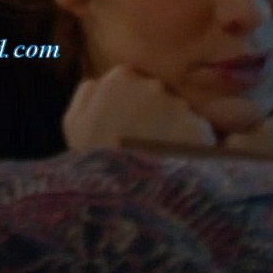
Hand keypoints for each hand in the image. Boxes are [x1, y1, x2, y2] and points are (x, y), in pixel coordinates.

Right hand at [63, 65, 216, 151]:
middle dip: (153, 111)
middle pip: (157, 94)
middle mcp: (152, 85)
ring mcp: (178, 106)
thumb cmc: (92, 157)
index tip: (125, 121)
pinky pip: (196, 133)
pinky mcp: (199, 128)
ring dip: (172, 128)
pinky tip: (176, 163)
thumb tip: (100, 81)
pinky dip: (190, 145)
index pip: (130, 79)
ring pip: (179, 113)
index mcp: (120, 78)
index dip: (128, 100)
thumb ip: (87, 93)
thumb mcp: (74, 123)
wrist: (125, 194)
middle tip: (142, 141)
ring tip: (159, 156)